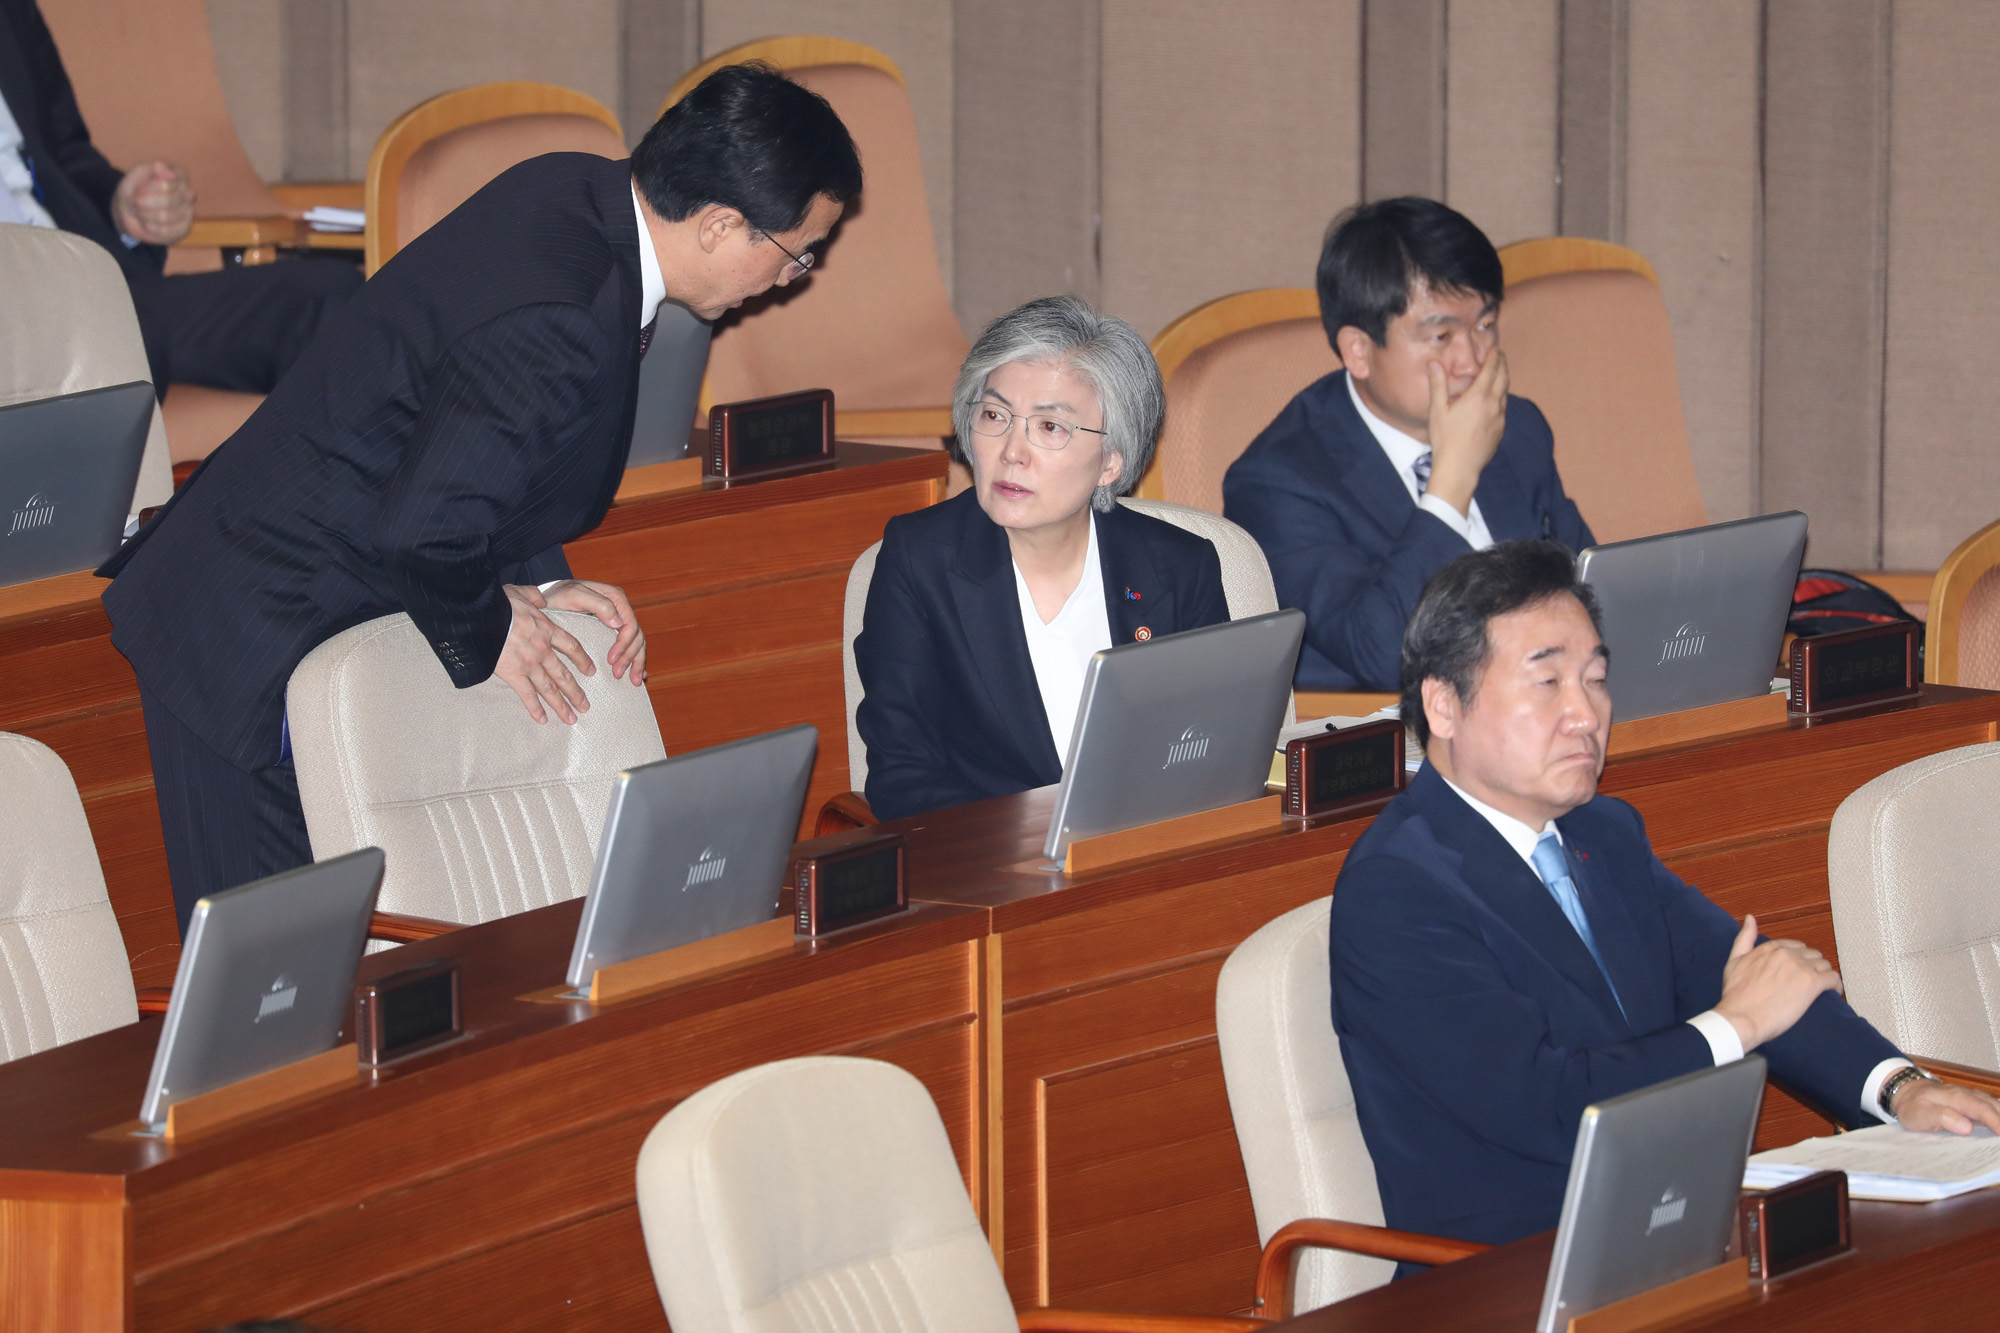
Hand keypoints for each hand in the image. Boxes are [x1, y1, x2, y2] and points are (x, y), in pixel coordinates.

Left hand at [112, 162, 194, 244]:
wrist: (128, 210)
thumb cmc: (135, 188)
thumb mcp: (138, 172)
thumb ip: (155, 167)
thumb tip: (172, 175)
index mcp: (180, 175)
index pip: (166, 183)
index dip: (147, 187)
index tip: (138, 187)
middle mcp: (189, 192)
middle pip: (167, 200)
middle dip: (143, 202)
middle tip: (136, 201)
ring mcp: (189, 212)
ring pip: (164, 216)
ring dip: (144, 215)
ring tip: (140, 212)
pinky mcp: (185, 228)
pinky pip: (164, 230)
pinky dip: (149, 227)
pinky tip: (148, 222)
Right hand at [493, 584, 596, 723]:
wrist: (483, 617)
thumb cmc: (500, 603)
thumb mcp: (522, 593)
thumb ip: (534, 597)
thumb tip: (542, 600)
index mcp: (547, 630)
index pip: (571, 647)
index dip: (582, 660)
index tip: (590, 671)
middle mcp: (542, 650)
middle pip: (563, 675)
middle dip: (575, 692)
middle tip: (585, 706)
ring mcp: (529, 664)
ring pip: (550, 689)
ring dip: (562, 705)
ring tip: (572, 718)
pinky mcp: (513, 675)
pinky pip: (527, 695)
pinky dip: (535, 709)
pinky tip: (542, 720)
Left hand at [540, 579, 646, 685]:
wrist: (549, 600)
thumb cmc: (559, 596)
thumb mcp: (574, 595)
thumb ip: (598, 604)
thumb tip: (618, 623)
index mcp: (616, 597)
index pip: (630, 624)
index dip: (624, 644)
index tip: (611, 660)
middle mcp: (621, 608)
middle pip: (636, 636)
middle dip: (630, 657)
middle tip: (617, 674)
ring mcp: (620, 620)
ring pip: (637, 643)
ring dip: (636, 662)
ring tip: (632, 680)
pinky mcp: (615, 630)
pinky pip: (632, 646)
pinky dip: (637, 661)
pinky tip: (639, 675)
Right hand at [1420, 346, 1507, 517]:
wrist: (1459, 468)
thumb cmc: (1445, 439)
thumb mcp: (1438, 410)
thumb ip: (1438, 384)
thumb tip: (1434, 363)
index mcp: (1478, 397)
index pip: (1491, 370)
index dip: (1494, 357)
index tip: (1496, 349)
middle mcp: (1493, 405)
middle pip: (1503, 379)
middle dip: (1503, 365)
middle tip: (1501, 357)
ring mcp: (1499, 419)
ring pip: (1505, 394)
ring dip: (1503, 382)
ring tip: (1498, 376)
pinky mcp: (1500, 431)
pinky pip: (1502, 410)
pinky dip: (1500, 399)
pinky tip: (1493, 403)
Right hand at [1714, 914, 1843, 1050]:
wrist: (1741, 1018)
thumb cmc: (1736, 995)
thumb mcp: (1734, 961)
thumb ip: (1744, 938)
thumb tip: (1750, 918)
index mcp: (1770, 948)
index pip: (1795, 946)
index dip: (1799, 958)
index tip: (1799, 970)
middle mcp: (1786, 954)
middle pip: (1812, 955)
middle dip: (1812, 966)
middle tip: (1809, 981)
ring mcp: (1800, 968)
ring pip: (1824, 965)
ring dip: (1824, 975)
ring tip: (1821, 988)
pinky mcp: (1812, 984)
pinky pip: (1833, 978)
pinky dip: (1836, 985)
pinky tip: (1833, 992)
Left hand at [1891, 1076, 1999, 1135]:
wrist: (1906, 1093)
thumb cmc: (1913, 1106)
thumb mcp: (1919, 1114)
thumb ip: (1940, 1117)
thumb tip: (1967, 1127)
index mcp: (1955, 1097)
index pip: (1982, 1108)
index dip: (1996, 1122)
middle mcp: (1968, 1095)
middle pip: (1994, 1107)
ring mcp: (1973, 1098)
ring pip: (1995, 1107)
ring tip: (1997, 1142)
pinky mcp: (1974, 1105)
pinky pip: (1991, 1110)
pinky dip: (1997, 1119)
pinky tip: (1996, 1134)